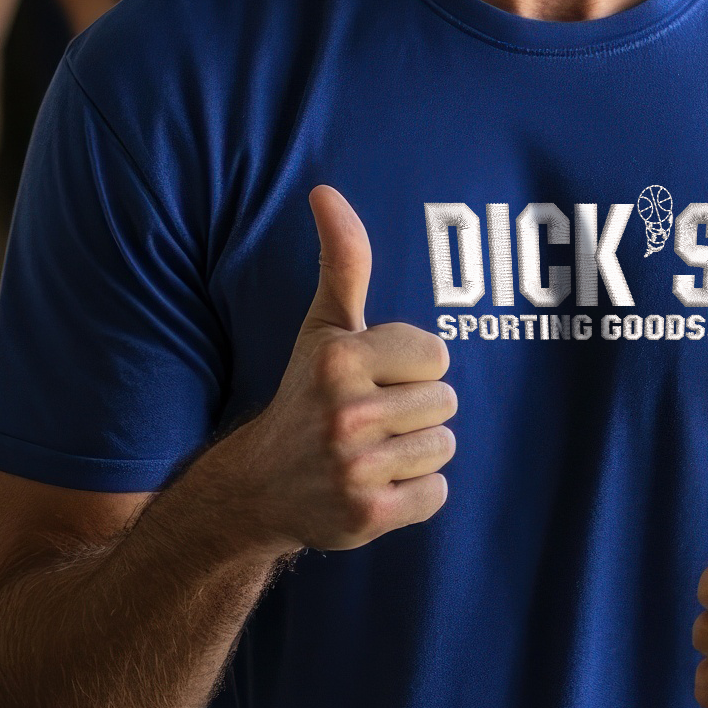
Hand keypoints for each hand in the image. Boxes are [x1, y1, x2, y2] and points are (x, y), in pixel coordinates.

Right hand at [229, 186, 455, 553]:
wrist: (262, 486)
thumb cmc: (308, 393)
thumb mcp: (325, 326)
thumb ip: (342, 259)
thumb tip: (326, 190)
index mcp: (339, 359)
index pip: (437, 354)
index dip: (413, 366)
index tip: (375, 377)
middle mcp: (344, 413)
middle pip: (445, 402)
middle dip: (417, 409)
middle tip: (372, 418)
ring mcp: (354, 469)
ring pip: (443, 447)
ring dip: (417, 451)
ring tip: (373, 450)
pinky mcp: (367, 517)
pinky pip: (435, 494)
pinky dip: (414, 494)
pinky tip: (376, 485)